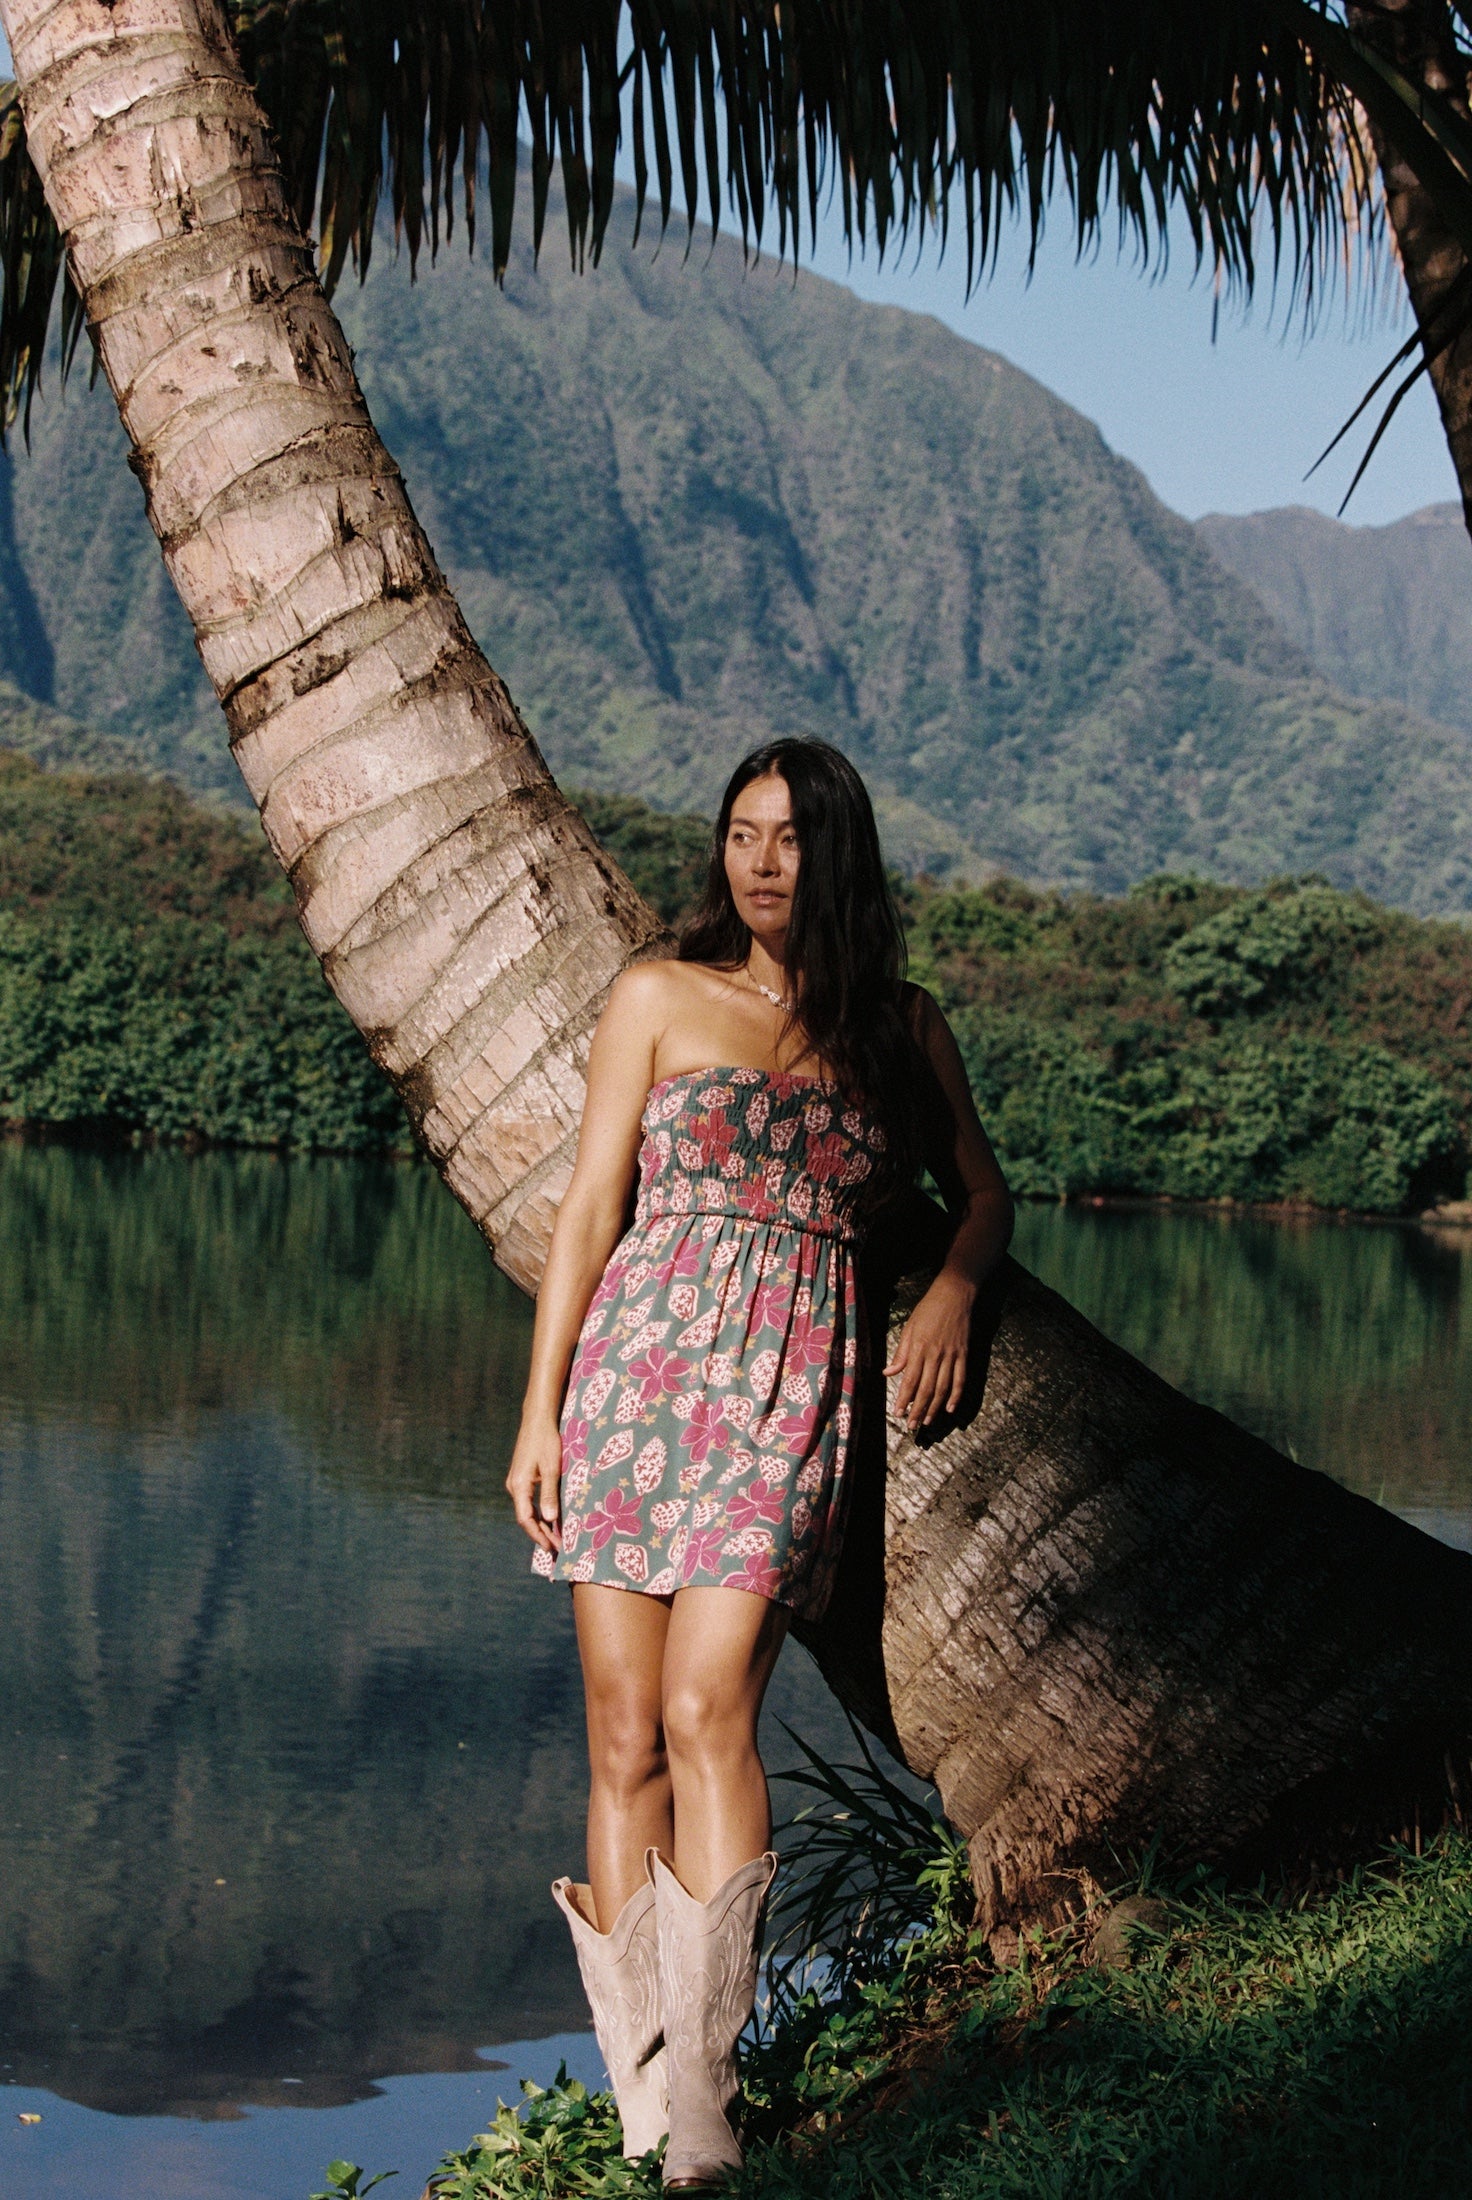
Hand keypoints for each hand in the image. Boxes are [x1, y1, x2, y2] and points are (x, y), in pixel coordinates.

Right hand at [506, 1417, 563, 1552]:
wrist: (538, 1419)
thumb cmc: (547, 1441)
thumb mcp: (552, 1468)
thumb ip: (550, 1494)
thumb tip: (550, 1520)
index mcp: (519, 1485)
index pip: (525, 1519)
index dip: (537, 1535)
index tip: (550, 1547)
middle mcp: (514, 1486)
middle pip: (525, 1517)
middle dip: (540, 1534)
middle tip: (557, 1548)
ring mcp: (516, 1481)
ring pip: (526, 1510)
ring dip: (540, 1525)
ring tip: (555, 1538)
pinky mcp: (522, 1477)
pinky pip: (528, 1501)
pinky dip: (539, 1513)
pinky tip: (550, 1519)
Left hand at [884, 1271, 974, 1429]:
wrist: (955, 1294)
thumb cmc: (928, 1309)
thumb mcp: (909, 1327)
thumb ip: (901, 1352)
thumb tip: (889, 1372)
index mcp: (918, 1348)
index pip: (909, 1380)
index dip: (903, 1399)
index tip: (898, 1413)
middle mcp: (935, 1355)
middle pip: (926, 1389)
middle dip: (917, 1409)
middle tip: (912, 1425)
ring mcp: (952, 1356)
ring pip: (943, 1388)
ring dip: (934, 1407)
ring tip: (927, 1421)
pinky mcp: (964, 1354)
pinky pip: (960, 1379)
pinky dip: (956, 1396)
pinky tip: (950, 1408)